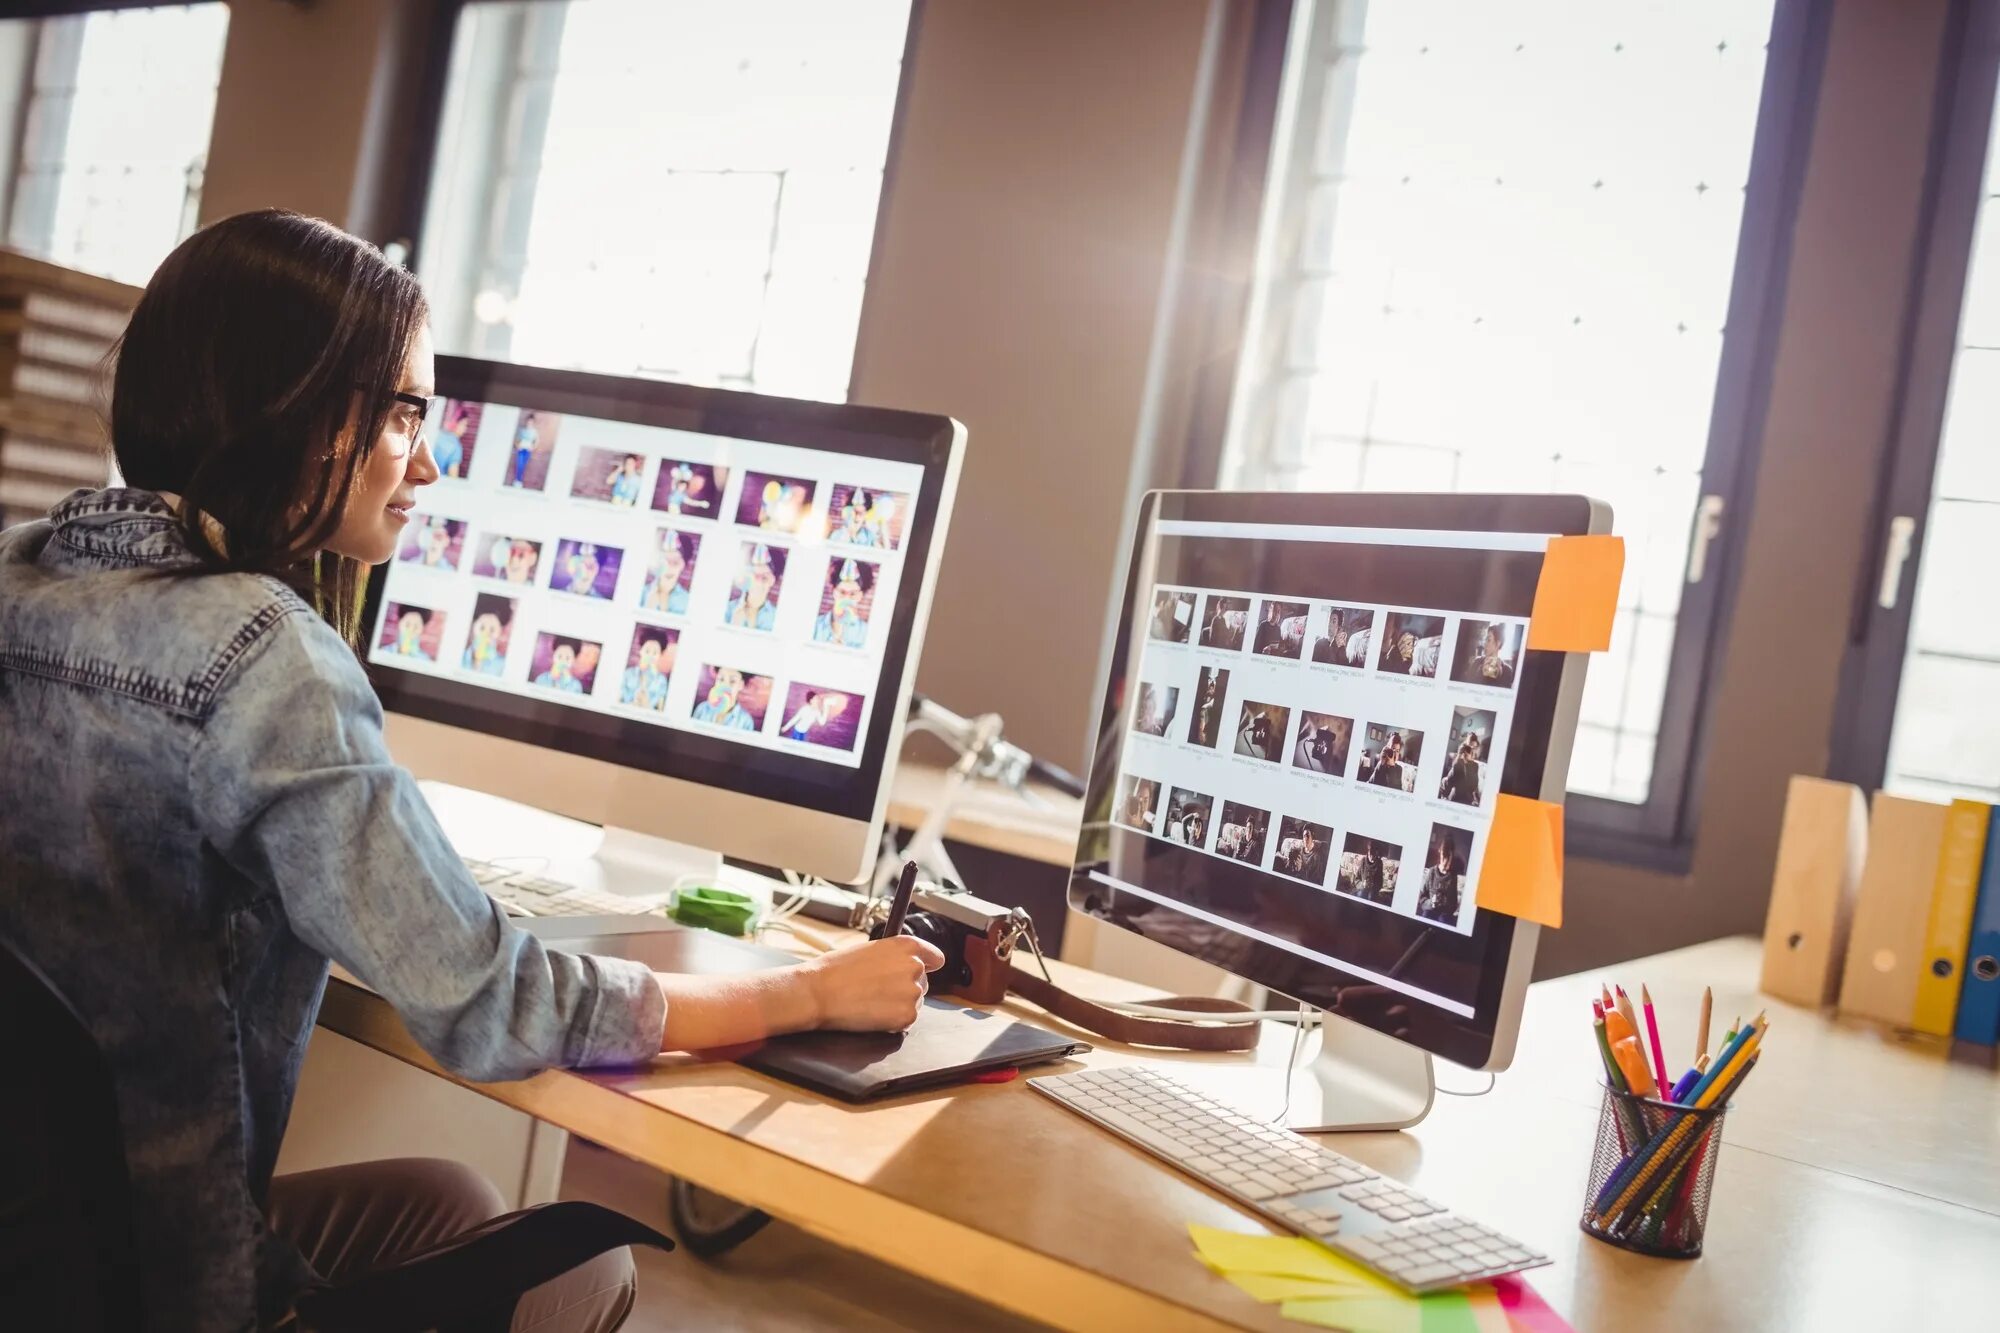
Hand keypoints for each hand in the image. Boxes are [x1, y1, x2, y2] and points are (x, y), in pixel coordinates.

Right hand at [801, 934, 945, 1031]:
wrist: (818, 992)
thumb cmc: (836, 970)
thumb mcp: (870, 949)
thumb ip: (894, 956)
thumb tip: (905, 966)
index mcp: (906, 945)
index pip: (935, 957)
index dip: (929, 965)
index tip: (925, 971)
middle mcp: (915, 966)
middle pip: (923, 982)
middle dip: (905, 988)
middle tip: (879, 991)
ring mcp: (913, 992)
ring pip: (915, 1002)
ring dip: (899, 1005)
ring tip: (871, 1002)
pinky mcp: (907, 1016)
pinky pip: (906, 1021)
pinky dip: (893, 1022)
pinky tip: (872, 1014)